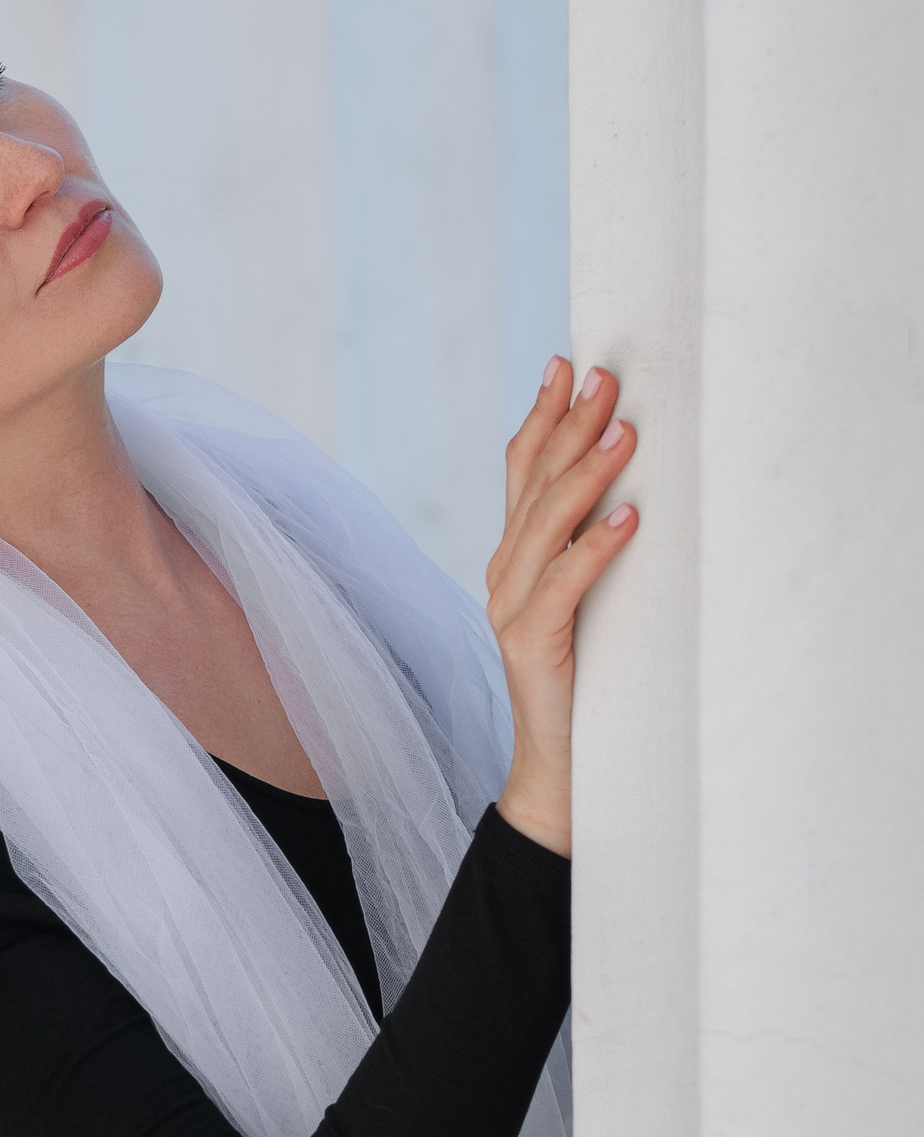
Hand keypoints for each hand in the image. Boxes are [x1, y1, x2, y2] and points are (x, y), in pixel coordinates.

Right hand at [486, 357, 638, 856]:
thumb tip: (633, 487)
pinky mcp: (529, 648)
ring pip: (545, 527)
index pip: (522, 472)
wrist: (559, 771)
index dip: (541, 417)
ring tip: (623, 431)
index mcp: (514, 560)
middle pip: (532, 485)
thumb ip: (589, 549)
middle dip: (568, 425)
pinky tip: (627, 519)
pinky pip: (563, 587)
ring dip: (586, 474)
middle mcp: (503, 577)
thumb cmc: (587, 683)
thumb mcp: (587, 602)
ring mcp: (509, 612)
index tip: (567, 364)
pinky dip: (594, 549)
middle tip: (606, 378)